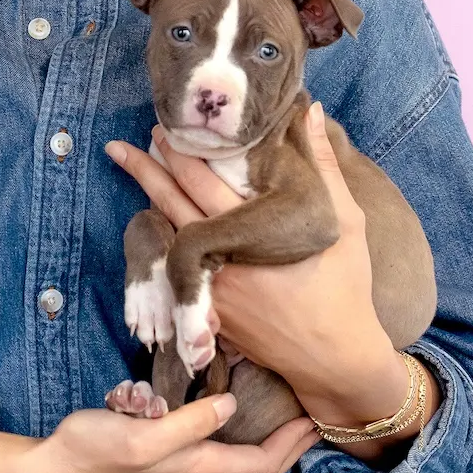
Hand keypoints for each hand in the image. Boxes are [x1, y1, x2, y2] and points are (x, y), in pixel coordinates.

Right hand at [25, 393, 317, 472]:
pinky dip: (236, 463)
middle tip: (307, 427)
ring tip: (278, 434)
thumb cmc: (92, 448)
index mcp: (194, 472)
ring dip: (264, 462)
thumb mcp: (143, 431)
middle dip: (287, 455)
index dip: (291, 446)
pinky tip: (228, 443)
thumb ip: (190, 422)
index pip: (261, 466)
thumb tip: (231, 405)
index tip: (314, 419)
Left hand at [106, 104, 412, 431]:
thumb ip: (324, 165)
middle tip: (125, 145)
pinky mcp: (209, 310)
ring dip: (150, 201)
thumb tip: (309, 112)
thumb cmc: (346, 288)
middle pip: (174, 203)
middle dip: (149, 170)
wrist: (336, 359)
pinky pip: (178, 267)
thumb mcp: (347, 221)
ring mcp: (210, 287)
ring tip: (130, 174)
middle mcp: (223, 258)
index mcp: (252, 231)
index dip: (178, 151)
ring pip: (171, 234)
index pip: (202, 180)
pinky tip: (153, 221)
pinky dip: (165, 239)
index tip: (161, 126)